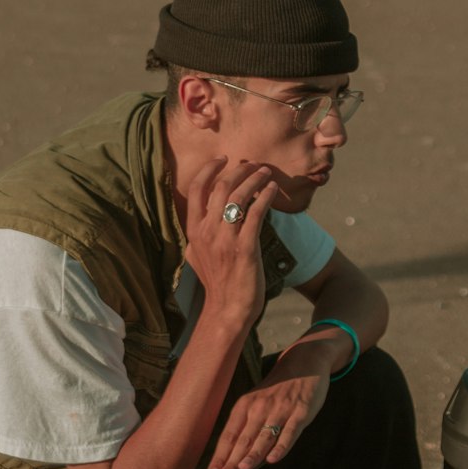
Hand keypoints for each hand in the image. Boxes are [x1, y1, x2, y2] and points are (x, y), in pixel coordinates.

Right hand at [184, 158, 277, 326]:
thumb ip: (199, 234)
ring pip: (239, 196)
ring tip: (266, 173)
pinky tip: (273, 191)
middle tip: (253, 164)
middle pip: (221, 187)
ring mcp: (225, 239)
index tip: (223, 159)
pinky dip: (266, 197)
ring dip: (255, 179)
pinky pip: (256, 213)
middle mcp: (207, 232)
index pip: (197, 189)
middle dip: (239, 170)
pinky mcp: (245, 248)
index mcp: (194, 231)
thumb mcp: (196, 256)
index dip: (210, 169)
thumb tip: (205, 217)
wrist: (227, 309)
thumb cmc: (216, 284)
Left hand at [206, 355, 329, 468]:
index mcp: (244, 406)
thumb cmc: (277, 392)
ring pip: (264, 436)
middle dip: (231, 461)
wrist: (305, 365)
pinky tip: (273, 459)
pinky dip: (281, 446)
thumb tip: (235, 462)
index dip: (220, 457)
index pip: (228, 436)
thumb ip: (248, 431)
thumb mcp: (257, 405)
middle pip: (243, 439)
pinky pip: (289, 432)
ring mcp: (280, 410)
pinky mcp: (300, 412)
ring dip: (252, 454)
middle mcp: (259, 408)